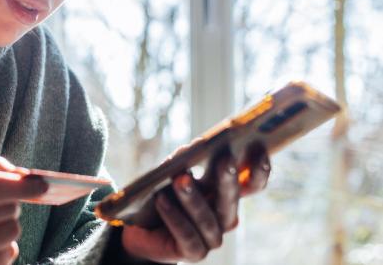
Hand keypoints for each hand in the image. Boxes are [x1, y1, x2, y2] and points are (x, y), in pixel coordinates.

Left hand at [120, 142, 270, 262]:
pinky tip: (161, 201)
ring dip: (193, 198)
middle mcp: (225, 218)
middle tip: (225, 160)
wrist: (139, 228)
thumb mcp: (173, 173)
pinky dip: (174, 217)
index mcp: (227, 196)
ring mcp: (211, 238)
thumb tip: (194, 147)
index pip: (251, 185)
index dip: (259, 170)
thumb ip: (185, 160)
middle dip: (228, 179)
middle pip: (231, 199)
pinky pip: (187, 235)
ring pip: (207, 218)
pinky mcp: (194, 253)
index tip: (260, 149)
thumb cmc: (162, 194)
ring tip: (180, 179)